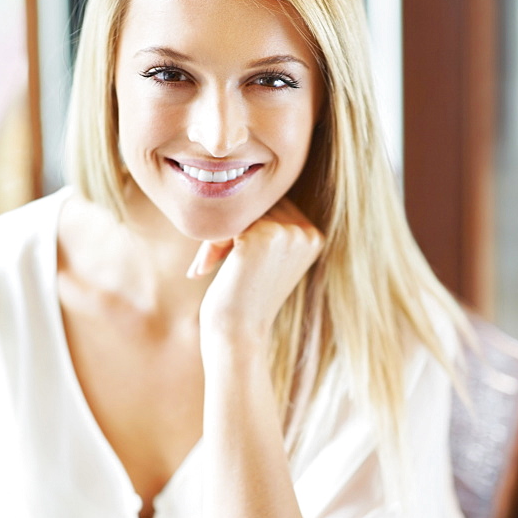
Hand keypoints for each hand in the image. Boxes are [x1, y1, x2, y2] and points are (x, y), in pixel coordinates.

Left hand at [188, 198, 323, 348]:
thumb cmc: (244, 299)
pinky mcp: (263, 234)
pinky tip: (204, 269)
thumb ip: (269, 226)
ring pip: (241, 211)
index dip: (246, 226)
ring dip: (218, 235)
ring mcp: (288, 232)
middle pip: (259, 205)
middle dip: (230, 229)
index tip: (223, 254)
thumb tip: (244, 182)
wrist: (237, 335)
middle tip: (209, 261)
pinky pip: (226, 221)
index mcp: (314, 236)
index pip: (275, 206)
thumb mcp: (266, 260)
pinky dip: (210, 243)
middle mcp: (306, 232)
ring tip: (207, 265)